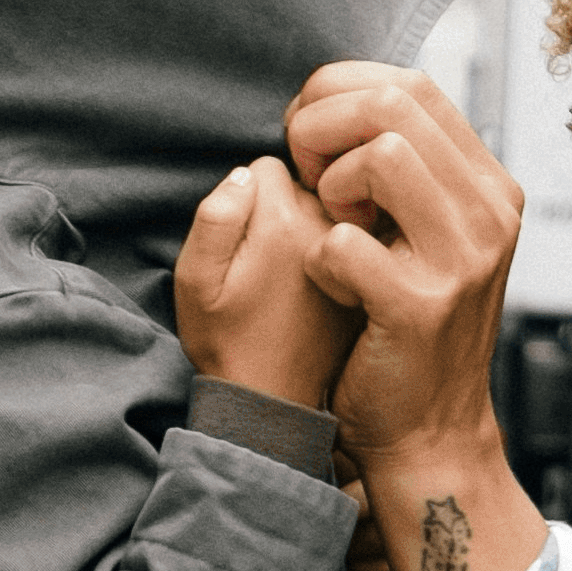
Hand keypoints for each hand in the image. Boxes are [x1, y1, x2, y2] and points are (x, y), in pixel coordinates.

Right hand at [173, 154, 359, 410]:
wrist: (275, 403)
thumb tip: (246, 174)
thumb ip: (215, 216)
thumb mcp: (196, 281)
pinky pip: (354, 237)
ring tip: (291, 280)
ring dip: (312, 229)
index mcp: (283, 219)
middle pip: (305, 181)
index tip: (243, 245)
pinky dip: (339, 252)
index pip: (266, 167)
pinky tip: (321, 289)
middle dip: (281, 207)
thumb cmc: (226, 342)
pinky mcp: (375, 274)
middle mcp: (329, 227)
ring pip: (332, 208)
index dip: (246, 200)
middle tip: (267, 264)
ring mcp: (360, 250)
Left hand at [286, 63, 546, 570]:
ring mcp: (463, 261)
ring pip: (380, 154)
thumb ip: (407, 169)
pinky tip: (333, 286)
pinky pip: (343, 242)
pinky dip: (319, 260)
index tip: (312, 141)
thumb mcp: (426, 235)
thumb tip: (346, 99)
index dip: (340, 94)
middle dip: (323, 126)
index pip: (412, 85)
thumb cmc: (405, 328)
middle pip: (394, 103)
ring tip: (328, 227)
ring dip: (328, 185)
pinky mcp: (422, 308)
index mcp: (491, 186)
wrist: (428, 434)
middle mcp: (491, 215)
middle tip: (306, 178)